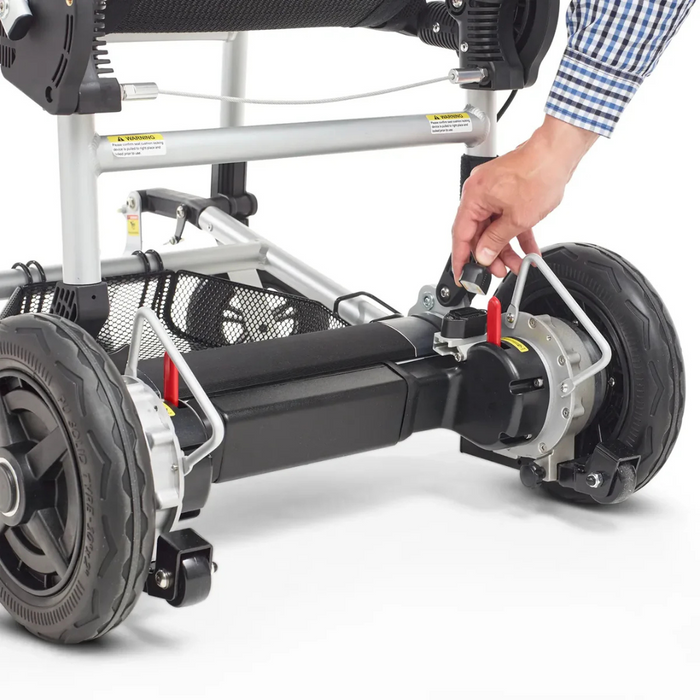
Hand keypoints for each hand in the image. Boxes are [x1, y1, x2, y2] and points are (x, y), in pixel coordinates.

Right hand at [452, 115, 598, 279]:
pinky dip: (515, 233)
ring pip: (494, 228)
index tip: (462, 276)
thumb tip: (484, 255)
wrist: (559, 151)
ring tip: (516, 263)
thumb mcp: (517, 218)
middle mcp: (479, 193)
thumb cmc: (538, 173)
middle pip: (478, 233)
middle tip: (498, 271)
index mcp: (474, 197)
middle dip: (490, 255)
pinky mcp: (507, 191)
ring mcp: (493, 191)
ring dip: (504, 247)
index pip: (461, 235)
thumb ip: (496, 240)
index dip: (461, 259)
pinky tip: (527, 249)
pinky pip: (505, 218)